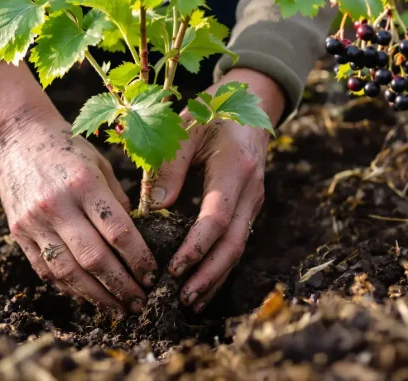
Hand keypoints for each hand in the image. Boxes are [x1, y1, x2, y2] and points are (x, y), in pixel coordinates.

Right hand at [0, 63, 157, 316]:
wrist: (17, 136)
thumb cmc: (68, 149)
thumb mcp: (100, 165)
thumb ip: (118, 202)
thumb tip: (138, 242)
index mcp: (84, 183)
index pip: (118, 231)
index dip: (139, 259)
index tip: (153, 275)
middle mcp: (57, 205)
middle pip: (94, 259)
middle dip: (122, 286)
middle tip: (141, 302)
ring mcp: (34, 221)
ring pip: (68, 272)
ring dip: (96, 296)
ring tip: (118, 308)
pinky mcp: (19, 233)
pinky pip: (45, 270)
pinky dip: (69, 287)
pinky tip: (89, 295)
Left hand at [151, 68, 285, 312]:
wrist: (250, 104)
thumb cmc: (210, 113)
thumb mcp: (185, 130)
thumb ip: (168, 167)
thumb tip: (152, 210)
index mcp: (235, 168)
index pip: (217, 217)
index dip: (196, 246)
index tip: (172, 267)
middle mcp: (251, 190)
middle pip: (233, 243)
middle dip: (208, 274)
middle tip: (181, 298)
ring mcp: (254, 202)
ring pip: (238, 249)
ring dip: (215, 278)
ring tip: (189, 303)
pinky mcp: (249, 209)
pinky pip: (236, 243)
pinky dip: (219, 268)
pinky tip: (201, 287)